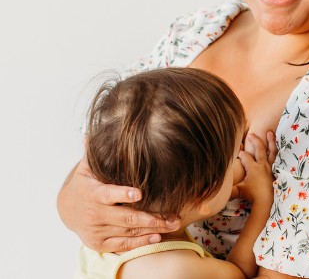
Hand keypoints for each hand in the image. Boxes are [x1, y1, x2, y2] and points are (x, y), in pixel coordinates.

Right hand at [57, 157, 179, 252]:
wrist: (68, 209)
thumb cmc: (85, 183)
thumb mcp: (87, 167)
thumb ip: (95, 152)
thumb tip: (95, 131)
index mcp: (91, 193)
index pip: (108, 194)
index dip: (123, 194)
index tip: (140, 193)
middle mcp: (94, 214)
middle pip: (125, 217)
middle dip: (150, 217)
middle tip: (172, 215)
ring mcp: (97, 231)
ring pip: (128, 232)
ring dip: (152, 229)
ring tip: (172, 224)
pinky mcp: (99, 243)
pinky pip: (122, 244)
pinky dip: (140, 243)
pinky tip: (157, 238)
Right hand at [234, 131, 276, 203]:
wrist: (267, 201)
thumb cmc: (253, 196)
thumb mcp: (238, 191)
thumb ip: (227, 190)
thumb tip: (214, 190)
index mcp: (253, 167)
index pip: (245, 156)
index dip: (240, 153)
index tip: (237, 151)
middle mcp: (262, 165)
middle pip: (259, 148)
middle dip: (254, 140)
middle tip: (250, 134)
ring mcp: (270, 167)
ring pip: (271, 150)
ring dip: (270, 141)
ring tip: (269, 132)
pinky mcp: (276, 170)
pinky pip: (277, 158)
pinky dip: (278, 151)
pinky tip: (279, 146)